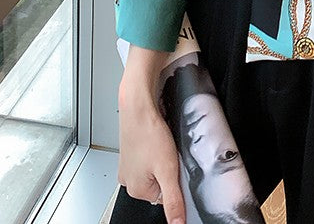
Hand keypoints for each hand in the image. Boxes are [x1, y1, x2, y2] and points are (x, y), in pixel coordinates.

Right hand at [117, 46, 185, 223]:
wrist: (138, 105)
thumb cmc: (148, 133)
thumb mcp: (168, 170)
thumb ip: (173, 199)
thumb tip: (177, 223)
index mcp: (136, 190)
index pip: (166, 197)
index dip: (178, 181)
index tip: (180, 167)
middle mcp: (129, 180)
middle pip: (162, 182)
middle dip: (172, 169)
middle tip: (173, 153)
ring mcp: (130, 164)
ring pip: (158, 168)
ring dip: (166, 158)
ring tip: (166, 144)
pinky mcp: (133, 150)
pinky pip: (151, 156)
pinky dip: (160, 149)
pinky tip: (161, 139)